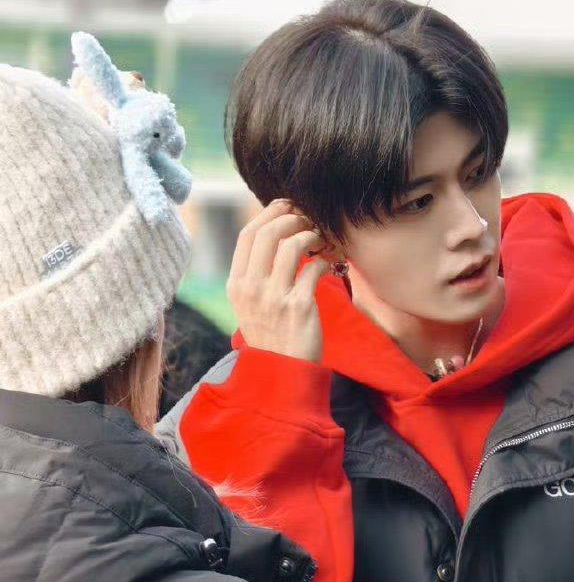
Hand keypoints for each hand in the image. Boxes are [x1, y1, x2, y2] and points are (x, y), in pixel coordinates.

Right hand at [226, 198, 332, 362]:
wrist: (281, 373)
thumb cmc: (272, 335)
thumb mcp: (250, 304)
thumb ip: (256, 273)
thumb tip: (275, 234)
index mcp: (237, 284)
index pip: (248, 234)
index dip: (269, 214)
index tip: (287, 208)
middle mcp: (251, 288)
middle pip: (268, 232)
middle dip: (292, 217)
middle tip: (309, 220)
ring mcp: (274, 297)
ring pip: (291, 245)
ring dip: (310, 235)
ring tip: (320, 240)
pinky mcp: (299, 307)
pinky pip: (314, 269)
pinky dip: (326, 262)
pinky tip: (329, 266)